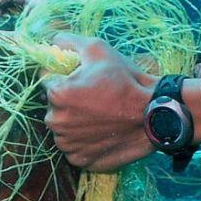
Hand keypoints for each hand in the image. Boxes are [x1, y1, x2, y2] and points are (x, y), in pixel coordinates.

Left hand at [44, 33, 158, 171]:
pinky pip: (74, 147)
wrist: (153, 115)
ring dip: (75, 121)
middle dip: (68, 100)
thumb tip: (51, 40)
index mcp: (58, 93)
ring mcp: (68, 144)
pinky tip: (101, 132)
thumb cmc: (126, 80)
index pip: (47, 80)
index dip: (66, 77)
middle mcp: (57, 121)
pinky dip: (84, 141)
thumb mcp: (98, 49)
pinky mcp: (79, 159)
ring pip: (63, 128)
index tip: (84, 80)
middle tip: (95, 97)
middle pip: (53, 106)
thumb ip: (68, 41)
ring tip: (100, 115)